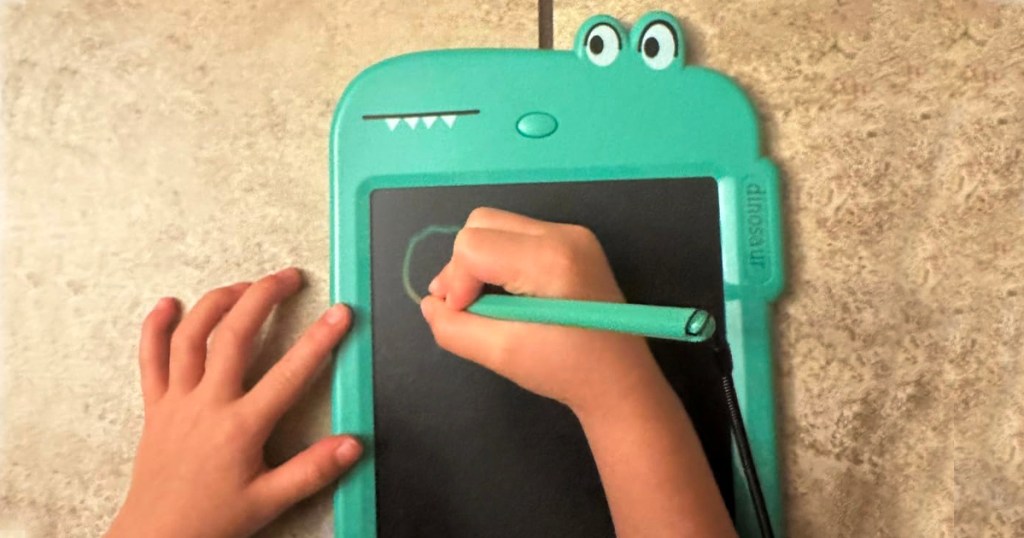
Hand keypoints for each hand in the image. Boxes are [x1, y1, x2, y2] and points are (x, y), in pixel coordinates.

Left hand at [107, 268, 361, 537]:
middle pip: (234, 336)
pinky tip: (168, 304)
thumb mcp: (269, 501)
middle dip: (263, 298)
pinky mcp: (155, 406)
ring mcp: (177, 401)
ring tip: (244, 285)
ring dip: (218, 302)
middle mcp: (208, 404)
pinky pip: (150, 359)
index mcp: (240, 427)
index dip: (319, 340)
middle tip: (288, 276)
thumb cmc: (212, 520)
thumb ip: (312, 471)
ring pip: (192, 337)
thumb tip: (353, 445)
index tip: (341, 312)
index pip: (289, 374)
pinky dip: (155, 327)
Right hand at [420, 207, 665, 414]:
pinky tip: (508, 296)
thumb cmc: (566, 371)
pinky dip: (500, 261)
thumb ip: (454, 328)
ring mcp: (572, 234)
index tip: (464, 316)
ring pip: (496, 226)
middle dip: (463, 266)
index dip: (456, 282)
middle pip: (481, 224)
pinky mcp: (574, 243)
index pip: (472, 246)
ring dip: (479, 263)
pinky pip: (517, 236)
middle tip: (465, 309)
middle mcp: (563, 234)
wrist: (621, 381)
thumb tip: (430, 303)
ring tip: (484, 305)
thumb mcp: (501, 355)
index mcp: (551, 258)